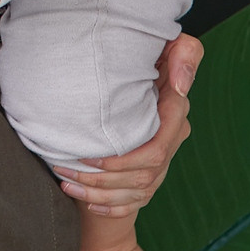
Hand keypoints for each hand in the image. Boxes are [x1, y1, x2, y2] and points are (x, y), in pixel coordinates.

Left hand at [54, 32, 201, 215]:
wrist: (144, 63)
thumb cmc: (152, 48)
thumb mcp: (173, 43)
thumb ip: (185, 55)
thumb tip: (179, 86)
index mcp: (174, 114)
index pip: (156, 150)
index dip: (124, 159)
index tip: (90, 156)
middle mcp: (172, 140)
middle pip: (142, 176)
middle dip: (102, 178)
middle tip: (64, 169)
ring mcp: (163, 159)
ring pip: (136, 192)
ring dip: (99, 193)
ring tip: (66, 184)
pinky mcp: (150, 170)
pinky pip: (136, 201)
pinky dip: (112, 207)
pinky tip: (88, 203)